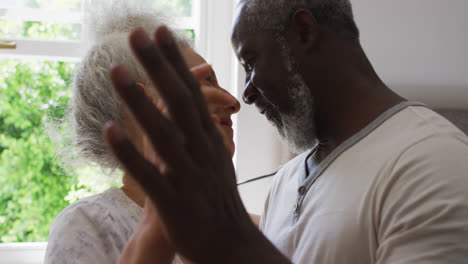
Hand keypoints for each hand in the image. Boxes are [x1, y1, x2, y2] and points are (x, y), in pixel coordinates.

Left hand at [105, 26, 289, 262]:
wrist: (231, 246)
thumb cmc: (217, 199)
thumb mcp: (215, 159)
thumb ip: (201, 132)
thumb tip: (189, 104)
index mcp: (211, 140)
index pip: (193, 93)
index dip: (177, 63)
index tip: (162, 32)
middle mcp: (202, 152)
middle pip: (181, 103)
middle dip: (159, 67)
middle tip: (137, 35)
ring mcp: (189, 176)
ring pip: (163, 134)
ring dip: (139, 102)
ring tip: (117, 71)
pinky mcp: (174, 202)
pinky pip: (149, 175)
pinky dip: (129, 152)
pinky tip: (109, 129)